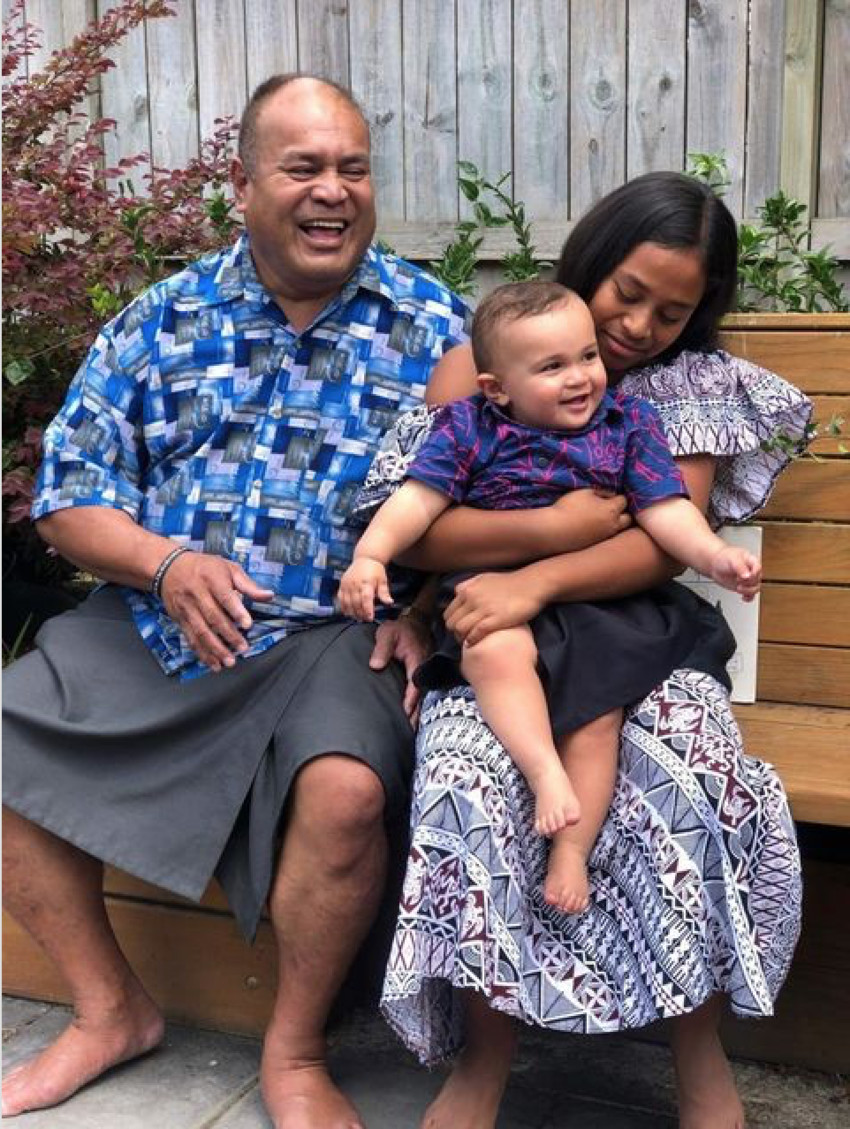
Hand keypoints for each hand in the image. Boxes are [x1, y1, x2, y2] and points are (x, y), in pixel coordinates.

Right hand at [161, 551, 273, 671]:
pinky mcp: (179, 619)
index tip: (247, 624)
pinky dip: (202, 653)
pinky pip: (190, 638)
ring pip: (200, 631)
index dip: (236, 611)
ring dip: (215, 649)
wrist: (169, 567)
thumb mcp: (228, 568)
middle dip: (228, 635)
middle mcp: (197, 593)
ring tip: (229, 661)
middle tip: (242, 648)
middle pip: (213, 617)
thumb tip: (269, 595)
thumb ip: (248, 585)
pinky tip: (213, 663)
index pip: (225, 597)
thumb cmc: (205, 568)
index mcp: (212, 579)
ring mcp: (186, 608)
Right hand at [338, 557, 392, 620]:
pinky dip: (343, 607)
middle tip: (365, 620)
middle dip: (360, 613)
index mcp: (366, 583)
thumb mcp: (382, 580)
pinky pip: (340, 598)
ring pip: (347, 602)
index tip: (370, 618)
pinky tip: (348, 612)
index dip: (367, 609)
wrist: (364, 558)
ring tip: (357, 618)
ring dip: (352, 612)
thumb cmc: (375, 570)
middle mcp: (355, 584)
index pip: (366, 598)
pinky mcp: (341, 585)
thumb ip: (384, 592)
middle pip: (356, 603)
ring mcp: (347, 584)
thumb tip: (389, 602)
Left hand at [369, 614, 431, 723]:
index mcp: (417, 660)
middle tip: (408, 731)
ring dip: (416, 711)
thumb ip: (381, 649)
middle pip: (421, 695)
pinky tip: (411, 717)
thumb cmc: (399, 629)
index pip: (415, 683)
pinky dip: (415, 705)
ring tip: (409, 730)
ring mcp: (424, 672)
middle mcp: (423, 668)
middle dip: (415, 713)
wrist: (415, 623)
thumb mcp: (387, 634)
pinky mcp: (421, 675)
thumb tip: (375, 666)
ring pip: (421, 695)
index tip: (405, 714)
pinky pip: (419, 692)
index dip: (410, 700)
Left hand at [444, 570, 545, 646]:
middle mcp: (472, 598)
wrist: (532, 585)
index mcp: (467, 590)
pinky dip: (472, 640)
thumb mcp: (485, 578)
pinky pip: (476, 633)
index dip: (453, 624)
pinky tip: (475, 643)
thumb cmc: (510, 582)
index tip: (459, 630)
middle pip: (451, 623)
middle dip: (455, 633)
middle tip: (463, 638)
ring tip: (469, 642)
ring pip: (460, 629)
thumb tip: (458, 594)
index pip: (448, 613)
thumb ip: (469, 585)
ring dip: (462, 638)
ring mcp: (483, 609)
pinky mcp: (495, 619)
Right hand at [545, 489, 631, 552]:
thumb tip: (610, 494)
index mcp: (611, 510)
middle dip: (622, 512)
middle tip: (610, 508)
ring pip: (619, 530)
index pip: (624, 500)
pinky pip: (607, 537)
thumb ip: (601, 491)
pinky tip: (594, 527)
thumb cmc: (568, 507)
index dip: (617, 496)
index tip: (608, 495)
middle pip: (628, 519)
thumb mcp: (585, 492)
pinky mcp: (597, 545)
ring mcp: (605, 537)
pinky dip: (605, 532)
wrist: (554, 531)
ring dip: (615, 523)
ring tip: (603, 518)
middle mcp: (613, 525)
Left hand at [710, 546, 761, 601]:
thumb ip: (740, 567)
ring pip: (755, 589)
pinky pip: (750, 595)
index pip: (758, 569)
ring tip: (738, 588)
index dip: (753, 574)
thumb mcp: (732, 559)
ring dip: (748, 591)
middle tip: (738, 580)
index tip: (745, 577)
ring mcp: (747, 580)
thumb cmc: (724, 557)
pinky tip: (743, 597)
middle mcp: (751, 571)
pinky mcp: (743, 587)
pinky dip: (748, 598)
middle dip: (748, 582)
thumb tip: (748, 576)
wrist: (715, 564)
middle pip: (757, 580)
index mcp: (751, 561)